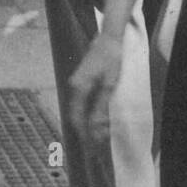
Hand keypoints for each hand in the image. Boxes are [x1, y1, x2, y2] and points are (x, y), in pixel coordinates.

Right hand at [67, 32, 123, 149]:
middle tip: (94, 148)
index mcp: (79, 88)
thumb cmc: (112, 59)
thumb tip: (96, 126)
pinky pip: (81, 102)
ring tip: (96, 137)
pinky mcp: (80, 81)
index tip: (91, 149)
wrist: (109, 37)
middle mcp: (74, 86)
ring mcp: (76, 83)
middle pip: (75, 115)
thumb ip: (101, 106)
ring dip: (85, 123)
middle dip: (84, 132)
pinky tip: (95, 119)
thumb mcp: (110, 84)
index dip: (84, 135)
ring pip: (77, 109)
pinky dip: (86, 113)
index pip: (77, 119)